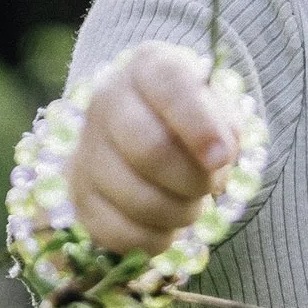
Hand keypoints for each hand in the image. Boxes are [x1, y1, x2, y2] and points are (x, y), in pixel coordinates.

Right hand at [67, 43, 240, 253]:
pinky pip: (121, 234)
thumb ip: (226, 127)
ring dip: (179, 213)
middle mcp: (108, 101)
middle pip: (151, 150)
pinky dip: (155, 239)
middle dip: (193, 180)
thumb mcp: (219, 110)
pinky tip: (165, 225)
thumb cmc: (191, 123)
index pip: (171, 87)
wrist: (146, 138)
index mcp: (148, 68)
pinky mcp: (81, 196)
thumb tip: (216, 155)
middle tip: (208, 185)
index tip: (222, 158)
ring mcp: (87, 150)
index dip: (200, 126)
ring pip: (138, 199)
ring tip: (189, 203)